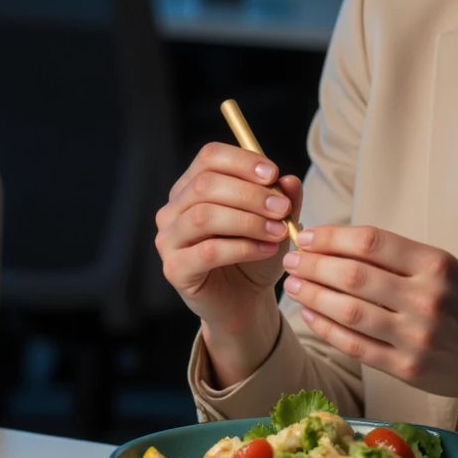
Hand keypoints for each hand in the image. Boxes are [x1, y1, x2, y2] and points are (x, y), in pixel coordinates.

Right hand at [155, 143, 303, 382]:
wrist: (246, 300)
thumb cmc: (256, 254)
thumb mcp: (276, 221)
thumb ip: (284, 199)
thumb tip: (289, 181)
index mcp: (192, 187)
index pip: (209, 157)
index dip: (242, 161)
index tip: (274, 174)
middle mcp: (173, 209)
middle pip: (205, 184)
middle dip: (250, 194)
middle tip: (283, 209)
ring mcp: (169, 239)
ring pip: (204, 216)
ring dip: (248, 221)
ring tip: (278, 231)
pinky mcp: (175, 269)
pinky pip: (208, 251)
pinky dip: (243, 248)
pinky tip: (267, 250)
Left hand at [281, 225, 457, 403]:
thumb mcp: (445, 267)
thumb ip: (398, 257)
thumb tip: (337, 243)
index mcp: (436, 265)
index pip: (370, 243)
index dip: (332, 237)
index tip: (308, 235)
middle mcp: (426, 299)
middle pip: (353, 275)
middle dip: (315, 264)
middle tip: (292, 258)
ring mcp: (416, 337)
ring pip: (348, 311)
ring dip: (313, 295)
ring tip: (295, 283)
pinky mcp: (408, 369)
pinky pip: (355, 345)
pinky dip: (326, 328)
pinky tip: (309, 314)